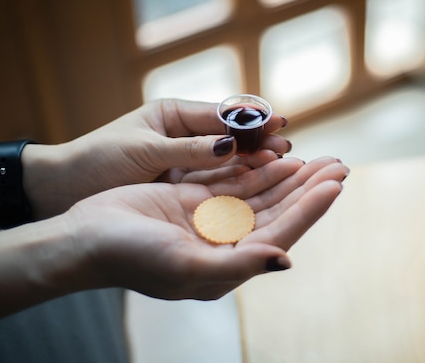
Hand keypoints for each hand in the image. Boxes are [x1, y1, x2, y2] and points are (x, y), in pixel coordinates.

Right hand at [0, 156, 347, 315]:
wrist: (84, 239)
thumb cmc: (132, 258)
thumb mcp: (187, 267)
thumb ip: (239, 265)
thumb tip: (286, 260)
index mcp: (230, 264)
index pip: (282, 231)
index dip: (311, 208)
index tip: (336, 184)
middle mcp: (227, 243)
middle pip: (280, 211)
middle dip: (311, 188)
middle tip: (340, 165)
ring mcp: (213, 220)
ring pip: (264, 194)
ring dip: (292, 177)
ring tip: (322, 160)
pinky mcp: (196, 200)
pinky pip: (238, 182)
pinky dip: (261, 170)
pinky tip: (282, 158)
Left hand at [22, 99, 290, 218]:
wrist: (62, 189)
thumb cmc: (96, 162)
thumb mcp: (142, 152)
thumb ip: (187, 150)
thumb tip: (230, 145)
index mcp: (173, 115)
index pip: (221, 114)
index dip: (252, 120)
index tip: (280, 124)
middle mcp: (185, 134)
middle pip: (231, 135)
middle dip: (261, 141)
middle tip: (289, 150)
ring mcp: (186, 159)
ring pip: (228, 158)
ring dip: (255, 161)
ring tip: (284, 166)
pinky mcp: (183, 183)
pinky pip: (216, 180)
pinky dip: (238, 180)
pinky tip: (260, 184)